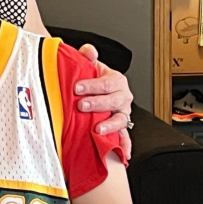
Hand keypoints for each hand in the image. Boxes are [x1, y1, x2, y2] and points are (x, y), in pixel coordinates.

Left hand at [75, 44, 133, 159]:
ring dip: (110, 125)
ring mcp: (122, 113)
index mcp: (116, 81)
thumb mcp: (92, 66)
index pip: (106, 82)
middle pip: (113, 101)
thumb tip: (87, 50)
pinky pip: (125, 137)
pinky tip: (123, 153)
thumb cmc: (95, 79)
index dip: (92, 85)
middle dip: (97, 104)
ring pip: (121, 119)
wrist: (98, 91)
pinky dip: (125, 145)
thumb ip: (88, 57)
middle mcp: (122, 97)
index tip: (77, 87)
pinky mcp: (121, 127)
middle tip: (82, 105)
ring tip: (98, 129)